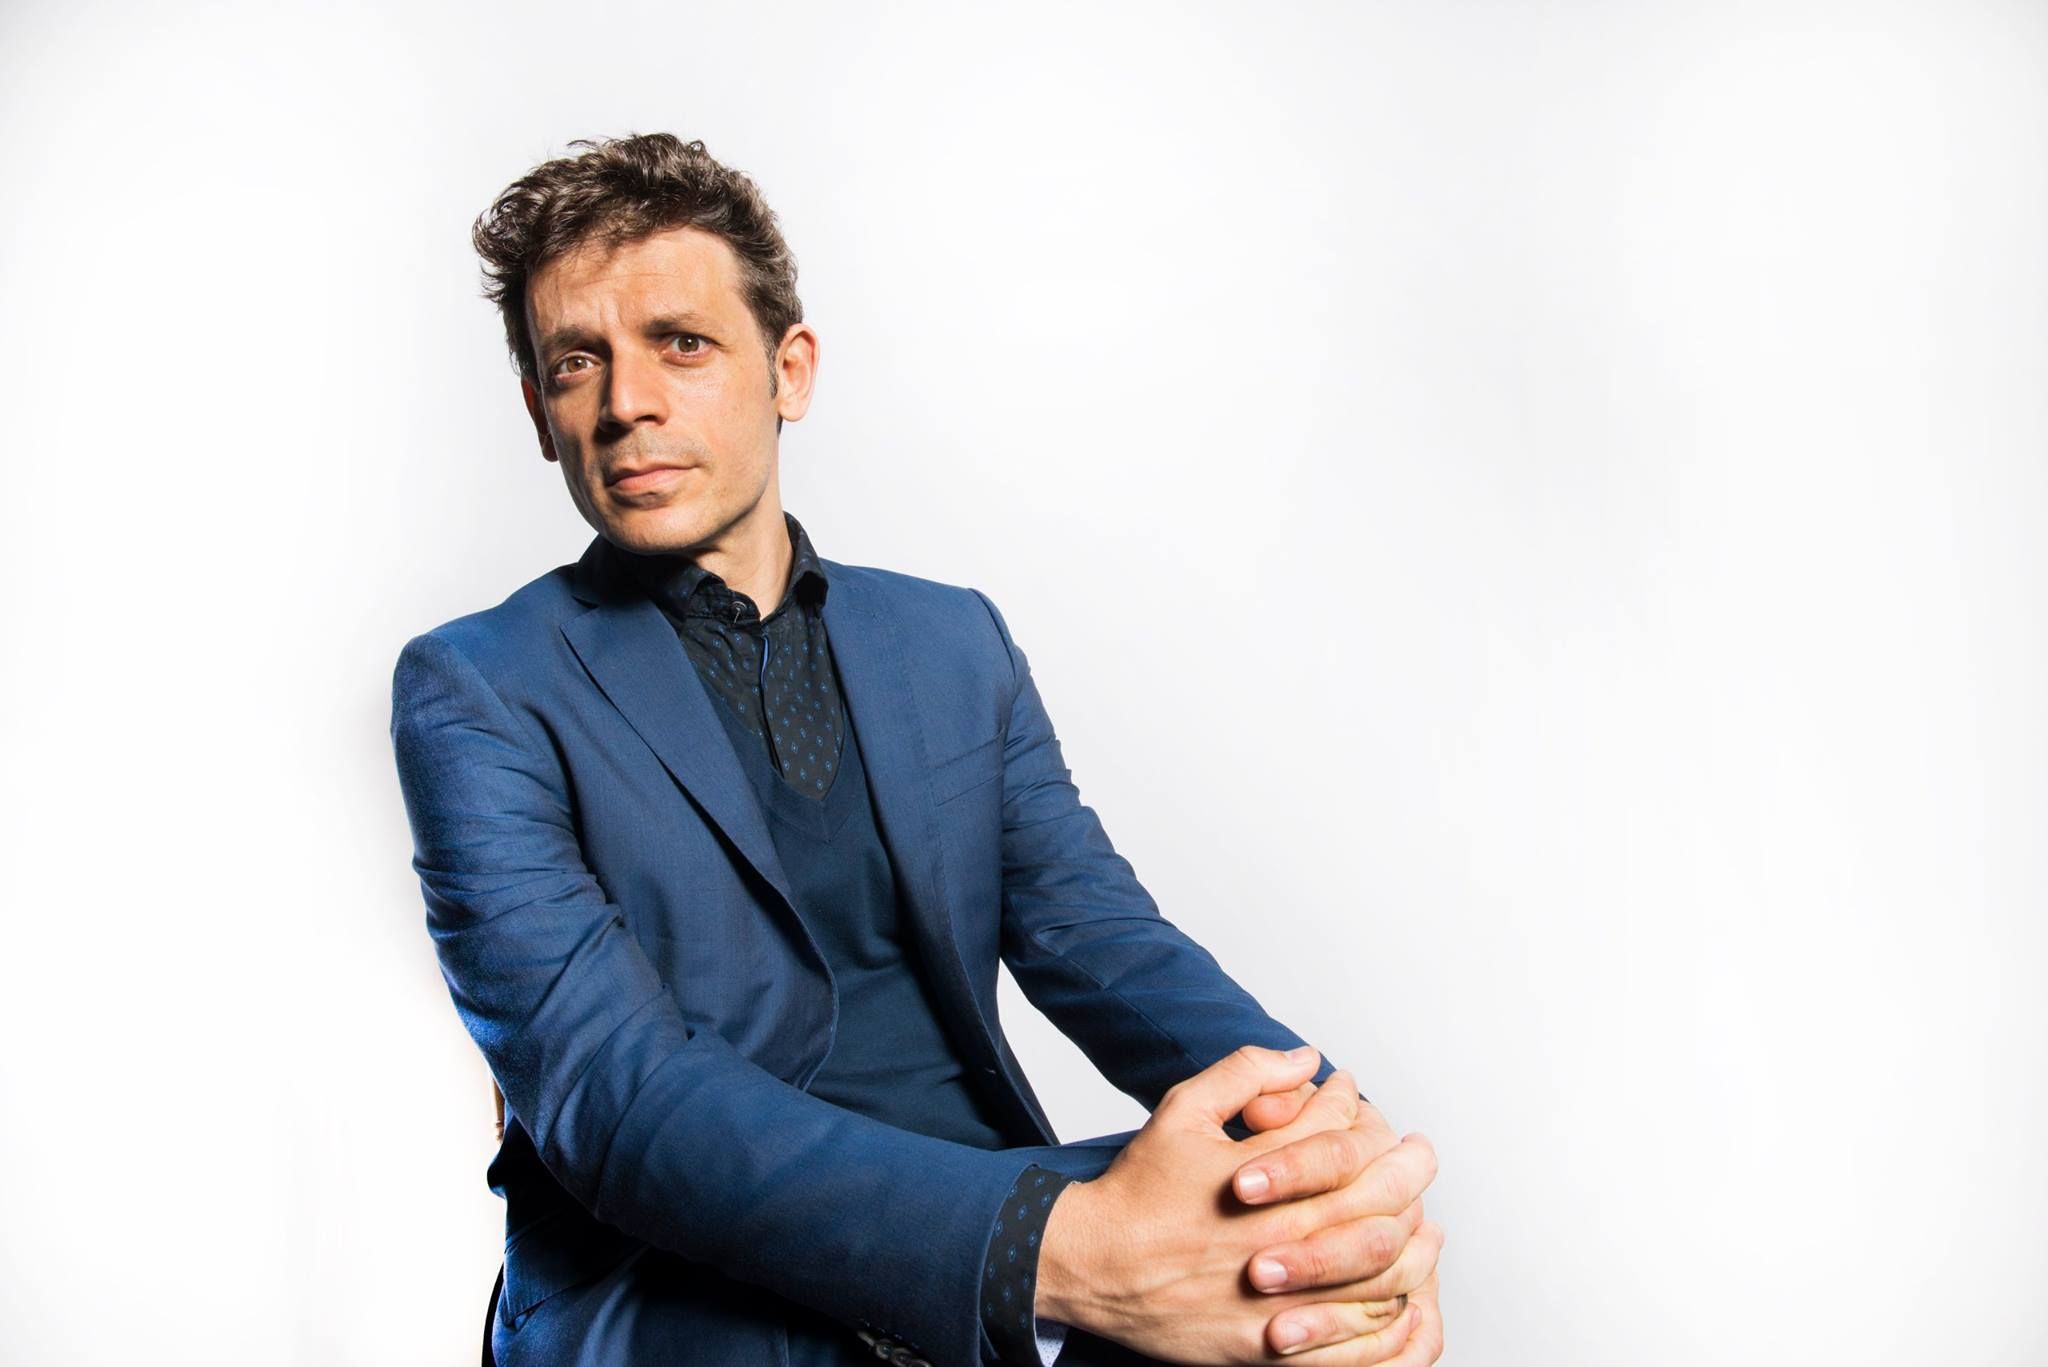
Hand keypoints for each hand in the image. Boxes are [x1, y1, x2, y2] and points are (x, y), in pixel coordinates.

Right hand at [1035, 1046, 1433, 1363]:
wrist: (1090, 1266)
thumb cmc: (1137, 1191)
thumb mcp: (1182, 1110)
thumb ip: (1245, 1073)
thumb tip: (1304, 1057)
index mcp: (1259, 1175)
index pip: (1339, 1133)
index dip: (1354, 1104)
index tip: (1352, 1094)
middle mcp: (1278, 1235)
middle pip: (1376, 1199)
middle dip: (1410, 1167)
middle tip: (1419, 1151)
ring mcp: (1279, 1296)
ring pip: (1379, 1271)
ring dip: (1412, 1242)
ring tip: (1423, 1221)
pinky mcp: (1272, 1345)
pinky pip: (1354, 1339)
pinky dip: (1386, 1314)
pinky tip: (1395, 1291)